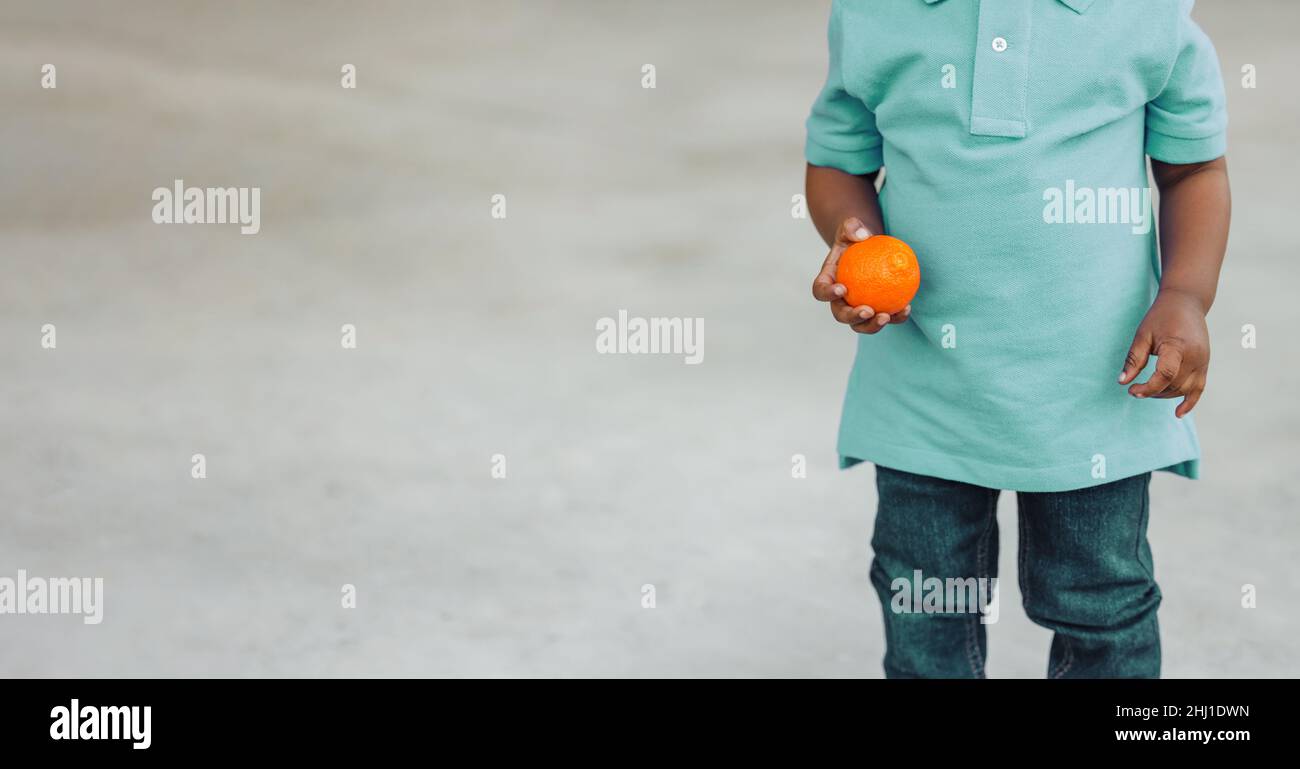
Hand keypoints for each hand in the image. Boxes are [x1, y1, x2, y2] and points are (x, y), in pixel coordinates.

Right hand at [811, 217, 911, 333]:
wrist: (867, 248)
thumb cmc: (855, 237)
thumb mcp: (851, 227)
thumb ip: (852, 227)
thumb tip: (863, 236)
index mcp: (829, 281)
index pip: (820, 290)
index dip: (827, 294)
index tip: (842, 289)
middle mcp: (839, 300)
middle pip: (840, 314)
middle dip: (852, 317)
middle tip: (868, 310)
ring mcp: (857, 307)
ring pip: (861, 325)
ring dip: (872, 325)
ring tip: (887, 317)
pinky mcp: (876, 310)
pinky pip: (885, 317)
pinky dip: (896, 316)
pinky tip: (906, 308)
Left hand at [1118, 289, 1209, 417]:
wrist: (1186, 303)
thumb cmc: (1161, 317)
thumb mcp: (1142, 335)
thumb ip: (1134, 359)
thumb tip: (1122, 382)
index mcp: (1179, 347)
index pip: (1165, 375)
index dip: (1148, 387)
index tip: (1131, 390)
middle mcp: (1196, 356)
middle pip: (1175, 385)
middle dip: (1153, 391)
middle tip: (1135, 389)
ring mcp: (1203, 361)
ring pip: (1185, 389)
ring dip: (1166, 395)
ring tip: (1148, 389)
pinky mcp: (1205, 364)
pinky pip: (1200, 388)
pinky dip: (1190, 401)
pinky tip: (1178, 413)